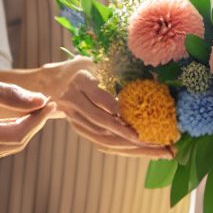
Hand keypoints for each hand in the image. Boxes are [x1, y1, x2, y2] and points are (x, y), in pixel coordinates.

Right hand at [0, 76, 53, 168]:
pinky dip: (8, 135)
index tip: (49, 102)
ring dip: (23, 129)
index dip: (38, 118)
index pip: (20, 132)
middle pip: (17, 142)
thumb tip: (38, 100)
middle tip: (44, 105)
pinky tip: (14, 119)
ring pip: (9, 147)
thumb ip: (10, 95)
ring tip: (32, 109)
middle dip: (34, 124)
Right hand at [49, 62, 173, 159]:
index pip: (98, 98)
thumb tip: (154, 75)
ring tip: (161, 151)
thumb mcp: (93, 61)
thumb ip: (113, 68)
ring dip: (134, 149)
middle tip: (163, 143)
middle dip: (133, 137)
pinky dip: (125, 149)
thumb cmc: (79, 68)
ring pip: (104, 139)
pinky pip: (104, 143)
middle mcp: (75, 103)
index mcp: (80, 81)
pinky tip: (145, 151)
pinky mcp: (80, 130)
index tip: (136, 119)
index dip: (118, 110)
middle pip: (104, 125)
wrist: (49, 84)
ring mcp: (76, 120)